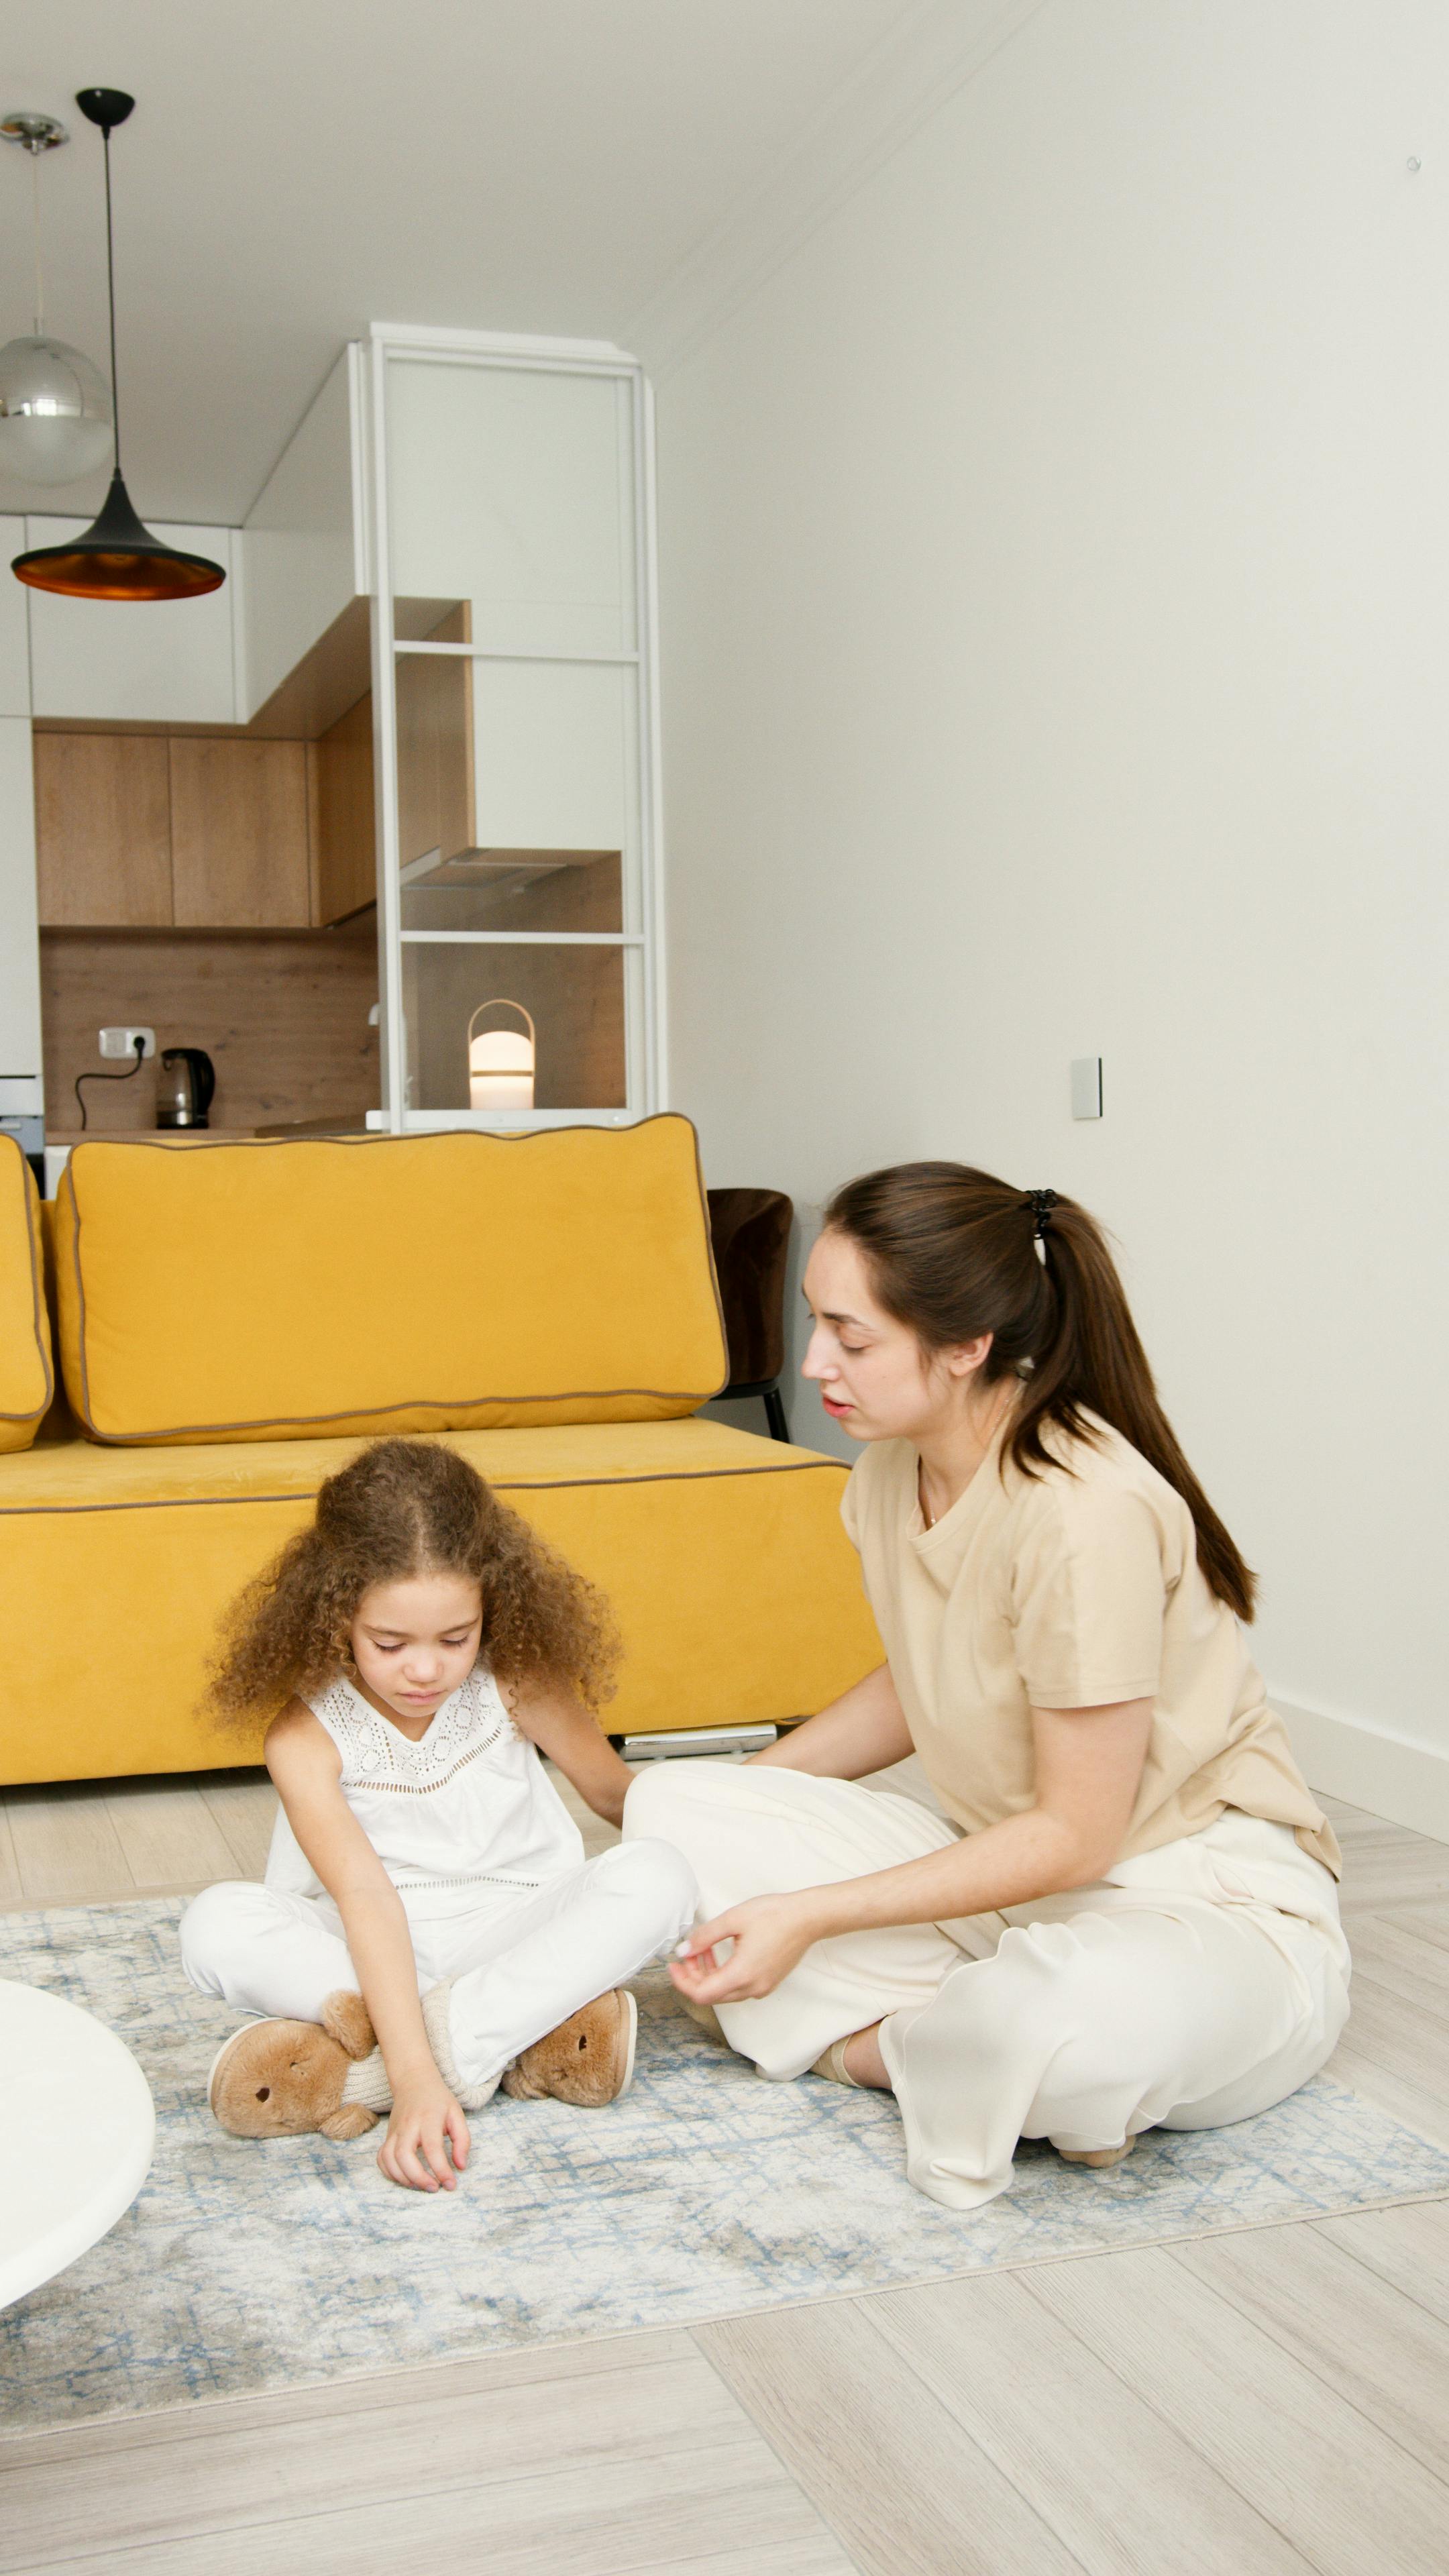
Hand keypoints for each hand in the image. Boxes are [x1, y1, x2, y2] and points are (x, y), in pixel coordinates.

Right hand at [377, 2068, 469, 2192]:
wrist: (413, 2081)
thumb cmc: (438, 2100)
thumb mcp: (456, 2113)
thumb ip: (462, 2140)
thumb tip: (461, 2167)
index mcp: (428, 2118)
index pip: (432, 2148)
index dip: (441, 2169)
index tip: (450, 2184)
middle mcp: (408, 2125)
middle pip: (404, 2155)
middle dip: (418, 2177)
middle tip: (434, 2188)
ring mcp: (394, 2131)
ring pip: (389, 2158)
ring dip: (403, 2178)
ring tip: (420, 2186)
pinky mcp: (387, 2136)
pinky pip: (381, 2158)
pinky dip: (389, 2173)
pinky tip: (404, 2178)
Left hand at [669, 1893, 821, 2005]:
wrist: (809, 1917)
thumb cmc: (775, 1915)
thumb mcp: (733, 1919)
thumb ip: (705, 1937)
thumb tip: (684, 1950)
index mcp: (742, 1975)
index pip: (702, 1994)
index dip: (682, 1982)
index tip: (673, 1966)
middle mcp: (752, 1988)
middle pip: (712, 1995)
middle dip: (693, 1976)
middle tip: (686, 1953)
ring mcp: (762, 1987)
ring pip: (725, 1992)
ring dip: (708, 1975)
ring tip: (703, 1949)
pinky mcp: (768, 1982)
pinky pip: (739, 1986)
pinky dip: (724, 1974)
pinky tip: (720, 1954)